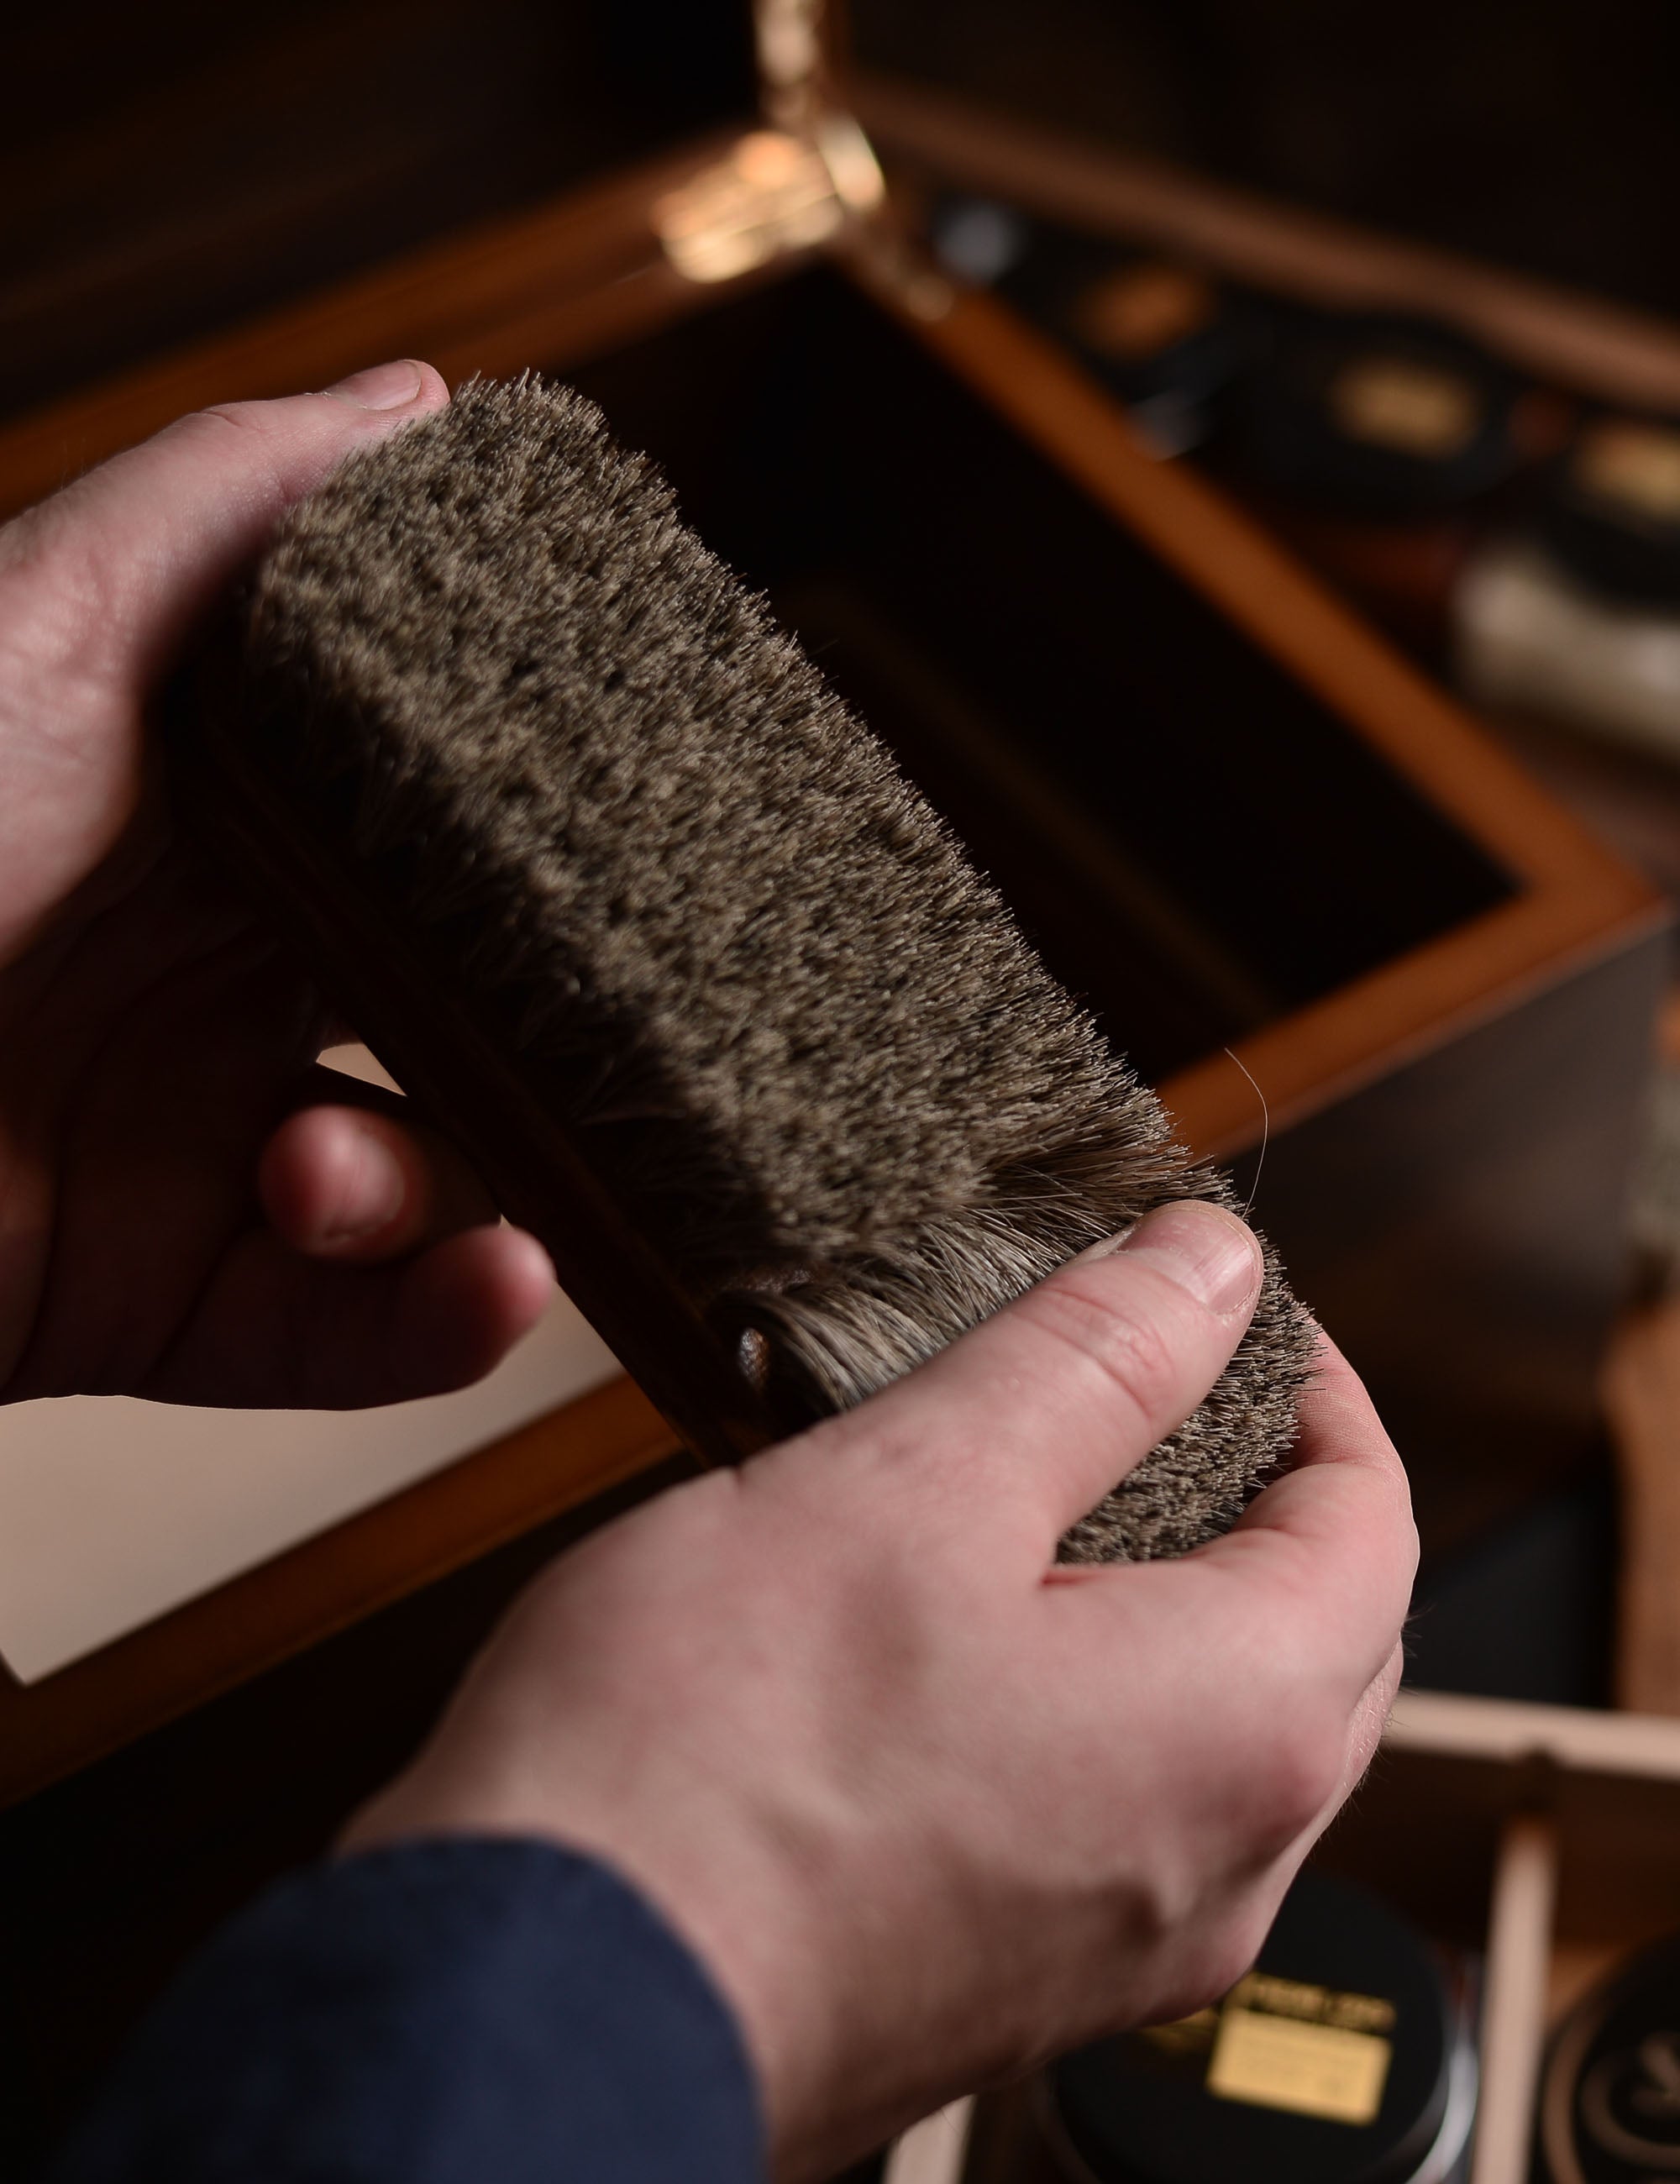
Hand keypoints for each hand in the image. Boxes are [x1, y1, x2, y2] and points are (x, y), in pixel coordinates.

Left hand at [0, 365, 553, 1406]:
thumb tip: (430, 404)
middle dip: (542, 1046)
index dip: (548, 851)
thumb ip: (233, 505)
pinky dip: (434, 1321)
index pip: (440, 841)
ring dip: (437, 1195)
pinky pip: (347, 1334)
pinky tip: (492, 1287)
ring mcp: (198, 1151)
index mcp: (220, 832)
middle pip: (460, 1024)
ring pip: (424, 1193)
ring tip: (331, 1177)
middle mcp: (224, 989)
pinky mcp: (160, 1299)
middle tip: (610, 1042)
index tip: (654, 847)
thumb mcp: (44, 620)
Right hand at [347, 1199, 1416, 2180]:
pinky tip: (935, 1627)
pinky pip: (1103, 1796)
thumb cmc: (710, 1761)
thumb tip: (1209, 1269)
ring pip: (1201, 1715)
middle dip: (1237, 1478)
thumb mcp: (914, 1481)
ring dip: (1144, 1581)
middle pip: (1309, 1622)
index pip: (1373, 1514)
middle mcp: (1217, 1862)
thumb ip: (1090, 1362)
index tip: (1213, 1307)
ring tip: (1004, 1479)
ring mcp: (1116, 1941)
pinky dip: (1069, 1685)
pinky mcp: (1008, 1973)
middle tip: (1116, 1374)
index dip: (1308, 1381)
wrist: (546, 2003)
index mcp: (1240, 1727)